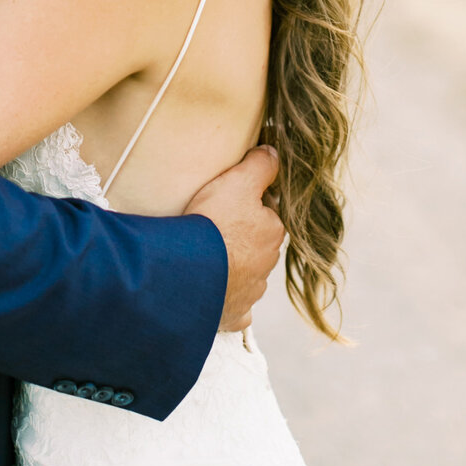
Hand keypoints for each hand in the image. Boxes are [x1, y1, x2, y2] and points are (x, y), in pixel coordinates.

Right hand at [184, 145, 284, 330]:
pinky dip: (229, 302)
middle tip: (217, 227)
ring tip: (209, 257)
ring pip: (248, 276)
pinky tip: (217, 295)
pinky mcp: (232, 313)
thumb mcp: (238, 182)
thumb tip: (274, 152)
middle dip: (244, 239)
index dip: (251, 206)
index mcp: (272, 233)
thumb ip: (260, 165)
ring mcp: (250, 292)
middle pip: (259, 246)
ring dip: (235, 268)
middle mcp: (267, 265)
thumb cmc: (216, 224)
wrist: (192, 273)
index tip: (231, 201)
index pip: (269, 215)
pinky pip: (235, 308)